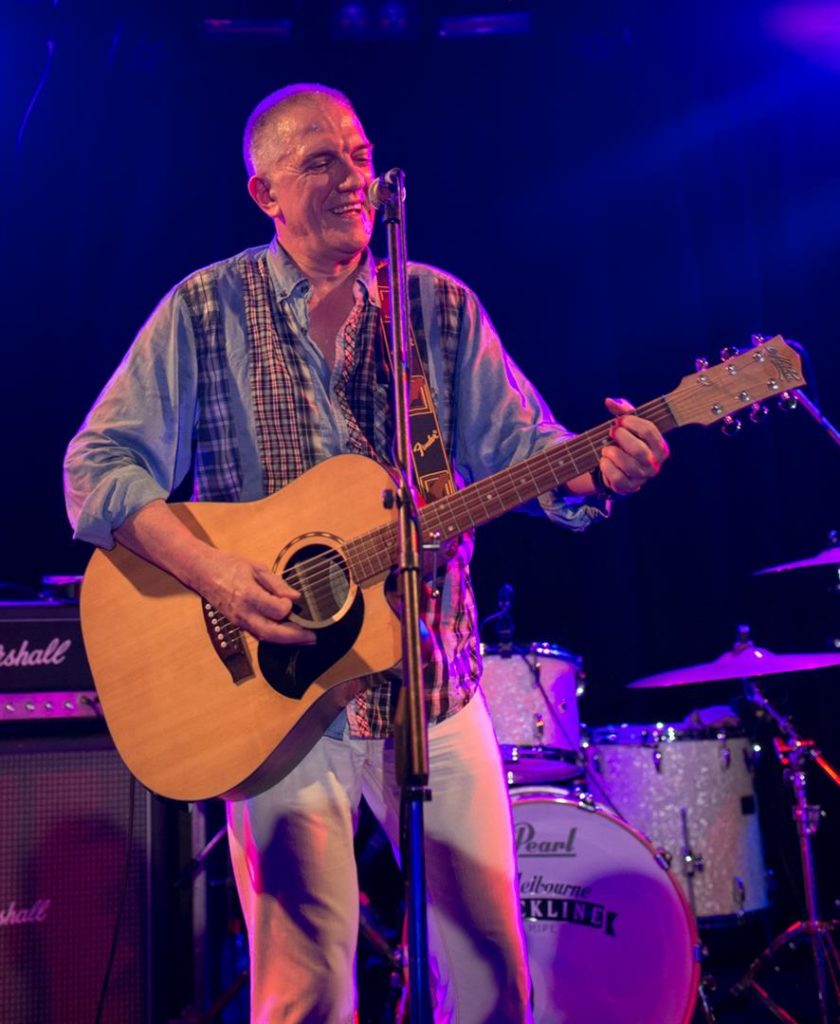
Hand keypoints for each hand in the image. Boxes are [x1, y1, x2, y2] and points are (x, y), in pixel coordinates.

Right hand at [197, 548, 316, 644]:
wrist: (202, 571)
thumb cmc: (228, 565)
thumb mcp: (256, 567)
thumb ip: (277, 584)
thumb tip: (295, 597)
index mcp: (248, 594)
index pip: (275, 610)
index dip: (288, 608)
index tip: (294, 601)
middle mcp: (243, 612)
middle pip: (271, 633)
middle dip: (294, 637)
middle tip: (312, 638)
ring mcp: (238, 620)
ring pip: (265, 637)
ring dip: (286, 640)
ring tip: (305, 639)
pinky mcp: (237, 623)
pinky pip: (258, 634)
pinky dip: (274, 637)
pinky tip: (287, 634)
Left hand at [599, 397, 669, 495]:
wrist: (620, 469)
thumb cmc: (627, 444)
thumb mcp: (628, 427)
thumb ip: (621, 412)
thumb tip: (608, 401)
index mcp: (660, 446)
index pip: (648, 430)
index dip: (631, 422)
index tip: (619, 421)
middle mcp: (654, 463)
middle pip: (638, 450)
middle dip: (621, 438)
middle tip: (612, 432)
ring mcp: (643, 477)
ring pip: (627, 465)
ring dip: (612, 452)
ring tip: (606, 448)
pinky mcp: (629, 487)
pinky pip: (617, 478)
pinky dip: (607, 467)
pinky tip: (604, 460)